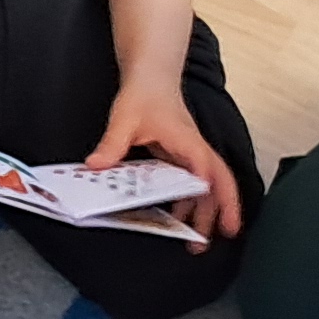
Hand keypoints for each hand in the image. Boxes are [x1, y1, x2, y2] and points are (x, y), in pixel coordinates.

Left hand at [84, 88, 242, 235]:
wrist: (151, 77)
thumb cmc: (144, 94)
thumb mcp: (124, 119)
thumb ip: (112, 144)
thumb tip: (96, 165)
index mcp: (187, 141)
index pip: (208, 167)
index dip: (215, 191)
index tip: (218, 214)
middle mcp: (194, 150)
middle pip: (218, 182)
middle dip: (222, 210)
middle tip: (218, 239)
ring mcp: (190, 155)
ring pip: (207, 186)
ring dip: (205, 212)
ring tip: (196, 241)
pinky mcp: (181, 157)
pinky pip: (191, 184)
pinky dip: (189, 202)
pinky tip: (178, 218)